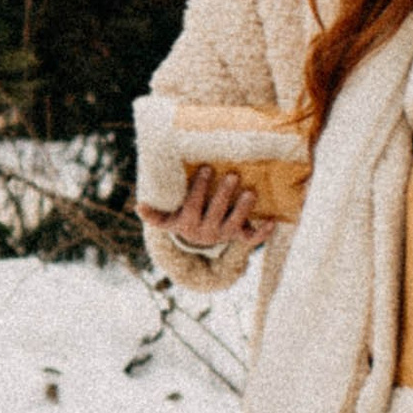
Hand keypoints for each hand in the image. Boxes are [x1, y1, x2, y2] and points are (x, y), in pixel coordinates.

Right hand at [138, 168, 273, 256]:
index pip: (192, 206)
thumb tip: (138, 206)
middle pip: (215, 214)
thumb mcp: (169, 218)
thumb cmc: (183, 219)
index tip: (205, 168)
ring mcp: (224, 235)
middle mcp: (206, 232)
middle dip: (224, 195)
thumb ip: (156, 214)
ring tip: (251, 193)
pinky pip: (252, 238)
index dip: (199, 189)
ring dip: (243, 210)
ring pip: (234, 225)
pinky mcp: (239, 237)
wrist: (199, 243)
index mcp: (187, 224)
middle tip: (232, 176)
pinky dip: (263, 232)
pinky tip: (273, 220)